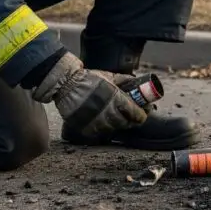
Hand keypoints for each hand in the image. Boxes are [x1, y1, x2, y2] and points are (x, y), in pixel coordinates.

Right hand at [32, 52, 147, 136]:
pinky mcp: (86, 127)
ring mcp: (96, 121)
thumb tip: (136, 81)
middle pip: (125, 122)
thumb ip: (123, 80)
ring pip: (113, 129)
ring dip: (118, 125)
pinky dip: (105, 129)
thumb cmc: (89, 78)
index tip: (144, 114)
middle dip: (131, 121)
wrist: (67, 85)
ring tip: (120, 120)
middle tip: (133, 118)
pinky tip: (106, 124)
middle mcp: (107, 111)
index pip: (134, 112)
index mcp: (115, 97)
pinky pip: (100, 133)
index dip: (141, 115)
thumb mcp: (109, 76)